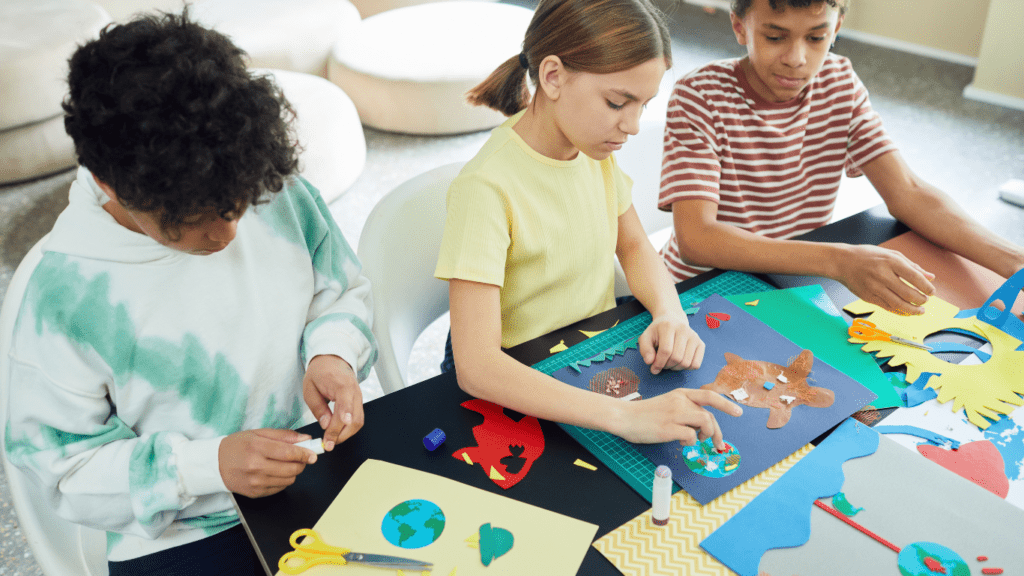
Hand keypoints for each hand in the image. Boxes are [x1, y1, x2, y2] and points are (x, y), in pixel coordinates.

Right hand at [219, 429, 316, 497]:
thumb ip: (283, 435)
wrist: (214, 464)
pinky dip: (283, 480)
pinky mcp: (255, 493)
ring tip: (286, 464)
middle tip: (302, 458)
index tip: (313, 454)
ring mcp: (255, 482)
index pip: (288, 452)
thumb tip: (305, 439)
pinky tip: (276, 472)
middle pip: (292, 468)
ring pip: (288, 480)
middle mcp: (256, 466)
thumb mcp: (258, 433)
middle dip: (302, 463)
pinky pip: (280, 488)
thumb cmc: (236, 446)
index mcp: (257, 447)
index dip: (305, 453)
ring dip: (293, 472)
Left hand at [303, 354, 362, 450]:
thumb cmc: (320, 372)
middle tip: (327, 443)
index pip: (343, 411)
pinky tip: (337, 431)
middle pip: (355, 420)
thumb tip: (325, 425)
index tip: (328, 441)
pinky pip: (358, 419)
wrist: (333, 360)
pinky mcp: (359, 402)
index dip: (337, 428)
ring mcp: (359, 397)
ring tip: (331, 439)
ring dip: (345, 434)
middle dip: (341, 435)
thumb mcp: (310, 388)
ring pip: (359, 422)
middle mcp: (355, 392)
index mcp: (342, 385)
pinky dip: (348, 428)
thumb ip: (318, 407)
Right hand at [616, 389, 742, 449]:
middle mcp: (680, 401)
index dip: (726, 403)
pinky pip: (691, 436)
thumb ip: (684, 410)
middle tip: (718, 444)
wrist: (624, 416)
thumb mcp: (667, 404)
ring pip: (704, 422)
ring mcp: (675, 414)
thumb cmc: (645, 414)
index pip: (709, 395)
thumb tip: (701, 425)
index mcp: (680, 394)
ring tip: (695, 441)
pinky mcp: (669, 428)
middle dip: (717, 432)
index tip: (738, 412)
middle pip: (709, 415)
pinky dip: (690, 442)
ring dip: (705, 435)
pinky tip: (680, 443)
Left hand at [639, 312, 705, 373]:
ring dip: (676, 368)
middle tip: (662, 364)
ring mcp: (694, 337)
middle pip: (677, 358)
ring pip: (686, 363)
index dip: (659, 363)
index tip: (654, 368)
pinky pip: (696, 364)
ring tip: (670, 362)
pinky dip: (687, 368)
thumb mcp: (646, 337)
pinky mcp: (701, 343)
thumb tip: (650, 361)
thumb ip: (645, 349)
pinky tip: (680, 362)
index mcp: (668, 326)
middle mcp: (683, 330)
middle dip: (667, 366)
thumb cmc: (658, 331)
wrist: (672, 320)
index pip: (666, 351)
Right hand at [833, 244, 935, 314]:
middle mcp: (882, 274)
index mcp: (891, 261)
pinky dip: (900, 311)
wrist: (842, 261)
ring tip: (920, 310)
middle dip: (921, 300)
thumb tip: (931, 277)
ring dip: (913, 310)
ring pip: (899, 304)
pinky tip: (906, 311)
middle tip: (925, 301)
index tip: (932, 292)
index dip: (926, 287)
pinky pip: (887, 307)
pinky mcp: (868, 297)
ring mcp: (874, 287)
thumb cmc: (868, 256)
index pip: (915, 277)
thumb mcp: (891, 254)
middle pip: (908, 293)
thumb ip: (912, 266)